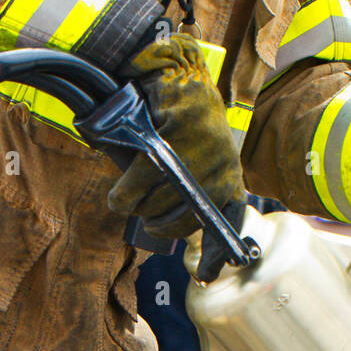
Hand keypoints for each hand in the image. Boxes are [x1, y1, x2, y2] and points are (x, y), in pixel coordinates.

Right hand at [107, 34, 245, 239]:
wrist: (176, 74)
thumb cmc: (182, 126)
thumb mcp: (198, 163)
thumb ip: (190, 195)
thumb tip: (166, 229)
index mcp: (231, 178)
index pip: (230, 224)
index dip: (216, 255)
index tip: (202, 276)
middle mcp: (224, 167)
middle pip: (185, 218)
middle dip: (159, 224)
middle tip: (144, 216)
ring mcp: (204, 150)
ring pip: (163, 199)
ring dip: (138, 208)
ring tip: (127, 200)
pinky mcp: (179, 132)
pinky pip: (146, 175)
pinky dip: (127, 192)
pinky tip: (119, 197)